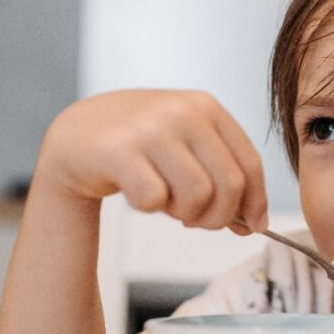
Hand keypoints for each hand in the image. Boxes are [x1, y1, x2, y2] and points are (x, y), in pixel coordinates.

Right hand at [38, 89, 267, 232]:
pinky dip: (150, 208)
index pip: (249, 162)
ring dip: (185, 213)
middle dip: (219, 216)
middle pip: (229, 184)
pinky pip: (154, 200)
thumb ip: (223, 177)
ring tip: (168, 204)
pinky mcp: (118, 151)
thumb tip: (254, 223)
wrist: (77, 135)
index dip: (257, 201)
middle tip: (198, 220)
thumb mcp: (189, 147)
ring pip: (197, 195)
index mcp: (207, 107)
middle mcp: (182, 112)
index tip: (254, 226)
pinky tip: (138, 193)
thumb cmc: (141, 145)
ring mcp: (150, 128)